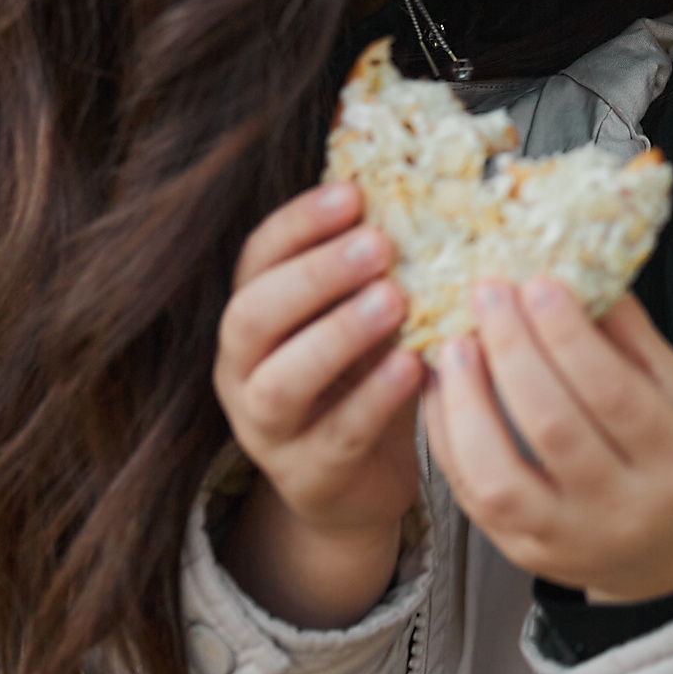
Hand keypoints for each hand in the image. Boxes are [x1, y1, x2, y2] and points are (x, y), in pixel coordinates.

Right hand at [211, 181, 425, 626]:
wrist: (360, 482)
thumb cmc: (365, 378)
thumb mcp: (364, 316)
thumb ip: (378, 269)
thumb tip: (429, 191)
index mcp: (255, 314)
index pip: (258, 258)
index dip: (300, 223)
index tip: (354, 193)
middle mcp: (243, 369)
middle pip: (251, 315)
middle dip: (314, 276)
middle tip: (378, 245)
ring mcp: (267, 428)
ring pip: (280, 382)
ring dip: (337, 335)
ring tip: (395, 301)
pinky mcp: (307, 476)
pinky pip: (335, 436)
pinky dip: (374, 399)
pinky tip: (414, 365)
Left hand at [426, 282, 672, 603]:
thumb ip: (630, 338)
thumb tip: (578, 270)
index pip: (612, 392)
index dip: (568, 335)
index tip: (538, 282)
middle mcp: (623, 508)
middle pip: (553, 428)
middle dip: (512, 351)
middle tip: (489, 293)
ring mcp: (567, 539)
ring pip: (499, 478)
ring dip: (467, 403)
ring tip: (454, 345)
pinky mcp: (523, 553)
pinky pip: (472, 497)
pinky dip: (449, 438)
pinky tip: (443, 390)